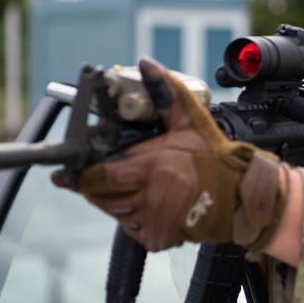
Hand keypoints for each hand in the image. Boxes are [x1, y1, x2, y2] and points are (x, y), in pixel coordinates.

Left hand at [54, 57, 288, 251]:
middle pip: (101, 197)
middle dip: (93, 187)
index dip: (80, 177)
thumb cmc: (214, 159)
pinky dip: (131, 217)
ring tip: (130, 186)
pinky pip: (131, 228)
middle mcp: (148, 197)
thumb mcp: (189, 119)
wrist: (239, 196)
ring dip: (113, 200)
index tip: (64, 176)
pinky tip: (145, 203)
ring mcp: (152, 220)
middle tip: (96, 176)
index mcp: (151, 168)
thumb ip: (164, 91)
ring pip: (114, 212)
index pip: (100, 177)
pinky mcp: (158, 238)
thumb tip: (146, 63)